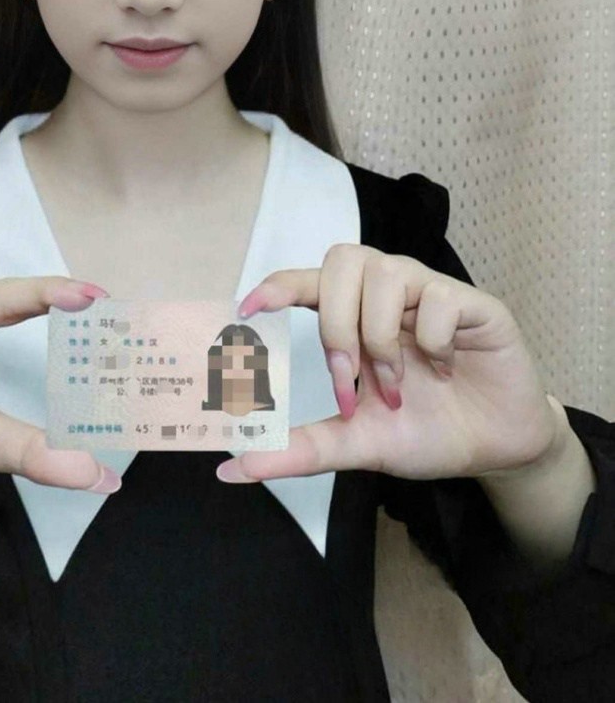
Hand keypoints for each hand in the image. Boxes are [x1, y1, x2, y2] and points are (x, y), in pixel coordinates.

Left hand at [216, 244, 560, 483]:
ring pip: (386, 273)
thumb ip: (301, 449)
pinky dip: (433, 340)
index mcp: (355, 315)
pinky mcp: (475, 305)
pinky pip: (439, 298)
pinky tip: (447, 368)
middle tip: (347, 377)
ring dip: (381, 336)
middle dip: (335, 323)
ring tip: (398, 384)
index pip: (309, 281)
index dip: (279, 284)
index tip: (248, 310)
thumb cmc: (424, 430)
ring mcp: (431, 293)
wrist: (496, 450)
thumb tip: (234, 469)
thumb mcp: (357, 442)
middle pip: (343, 261)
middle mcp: (389, 293)